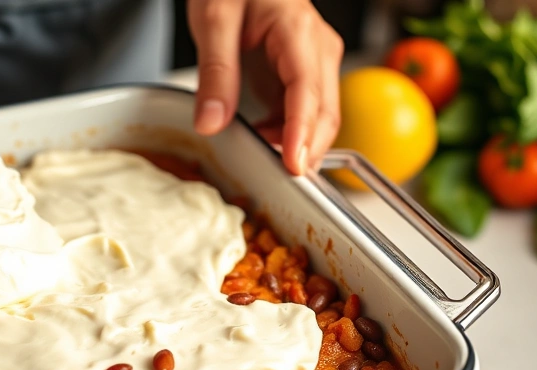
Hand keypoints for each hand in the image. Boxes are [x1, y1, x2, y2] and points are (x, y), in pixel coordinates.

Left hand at [188, 0, 343, 174]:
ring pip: (319, 116)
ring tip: (261, 158)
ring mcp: (314, 60)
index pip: (308, 92)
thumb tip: (211, 123)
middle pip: (324, 112)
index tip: (295, 165)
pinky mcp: (303, 71)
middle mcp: (316, 47)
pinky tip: (261, 139)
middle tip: (278, 181)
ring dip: (296, 144)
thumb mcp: (214, 21)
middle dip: (306, 151)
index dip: (303, 133)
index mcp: (297, 31)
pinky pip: (304, 111)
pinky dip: (287, 132)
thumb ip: (215, 73)